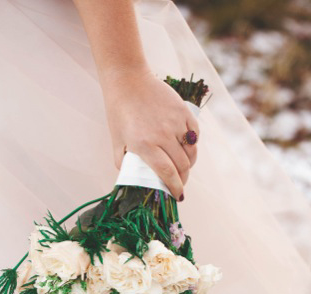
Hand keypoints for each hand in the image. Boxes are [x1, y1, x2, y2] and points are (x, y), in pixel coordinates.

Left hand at [101, 69, 199, 200]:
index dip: (174, 187)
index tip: (177, 196)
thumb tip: (134, 179)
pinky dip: (193, 145)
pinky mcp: (183, 111)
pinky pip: (194, 134)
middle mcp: (162, 134)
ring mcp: (174, 122)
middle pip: (181, 165)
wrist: (128, 80)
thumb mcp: (116, 141)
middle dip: (183, 179)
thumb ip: (124, 163)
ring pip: (191, 152)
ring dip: (189, 165)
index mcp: (144, 145)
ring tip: (184, 169)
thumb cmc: (119, 113)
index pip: (167, 173)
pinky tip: (187, 150)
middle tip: (180, 184)